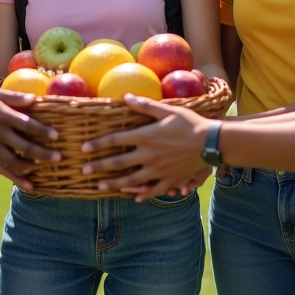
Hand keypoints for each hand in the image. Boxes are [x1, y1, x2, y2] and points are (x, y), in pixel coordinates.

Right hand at [0, 89, 59, 190]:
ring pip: (13, 161)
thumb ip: (15, 97)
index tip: (56, 136)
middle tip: (58, 157)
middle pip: (24, 146)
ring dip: (29, 167)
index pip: (27, 124)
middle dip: (42, 153)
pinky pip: (2, 166)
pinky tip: (26, 180)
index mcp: (3, 115)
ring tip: (42, 169)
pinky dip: (15, 175)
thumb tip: (35, 98)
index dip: (42, 131)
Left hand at [79, 94, 210, 200]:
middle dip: (99, 166)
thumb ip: (145, 105)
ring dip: (113, 183)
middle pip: (118, 163)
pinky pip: (153, 190)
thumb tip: (125, 97)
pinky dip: (143, 194)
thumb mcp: (167, 110)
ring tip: (100, 185)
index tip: (84, 148)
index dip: (98, 144)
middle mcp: (148, 155)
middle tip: (84, 170)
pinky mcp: (169, 179)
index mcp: (146, 136)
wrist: (211, 142)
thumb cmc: (189, 123)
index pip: (115, 140)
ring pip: (131, 180)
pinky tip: (135, 197)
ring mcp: (158, 170)